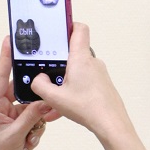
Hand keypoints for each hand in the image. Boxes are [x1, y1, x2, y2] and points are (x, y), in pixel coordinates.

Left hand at [0, 37, 57, 149]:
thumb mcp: (14, 135)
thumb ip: (31, 117)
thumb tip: (46, 101)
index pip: (1, 74)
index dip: (7, 56)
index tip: (11, 39)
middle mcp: (1, 105)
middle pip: (24, 93)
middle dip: (35, 104)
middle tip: (43, 112)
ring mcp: (9, 115)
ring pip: (32, 109)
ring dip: (35, 124)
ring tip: (28, 139)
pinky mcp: (16, 124)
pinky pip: (32, 120)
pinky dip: (34, 132)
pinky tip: (27, 144)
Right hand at [31, 24, 131, 143]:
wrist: (111, 124)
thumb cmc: (87, 108)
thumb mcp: (55, 98)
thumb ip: (40, 86)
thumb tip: (38, 79)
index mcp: (81, 58)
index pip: (79, 29)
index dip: (69, 25)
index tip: (57, 29)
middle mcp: (92, 62)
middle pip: (74, 52)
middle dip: (59, 61)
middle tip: (47, 70)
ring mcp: (99, 74)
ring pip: (77, 71)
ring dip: (65, 81)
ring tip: (53, 98)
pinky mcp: (102, 85)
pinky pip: (84, 83)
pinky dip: (73, 92)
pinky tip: (62, 110)